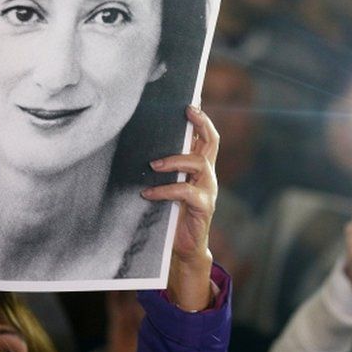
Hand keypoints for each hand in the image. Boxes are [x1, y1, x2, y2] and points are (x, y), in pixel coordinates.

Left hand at [141, 106, 218, 310]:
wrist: (182, 248)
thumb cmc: (171, 213)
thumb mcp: (169, 185)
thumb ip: (164, 168)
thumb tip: (141, 145)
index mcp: (200, 167)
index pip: (206, 136)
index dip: (201, 118)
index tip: (190, 103)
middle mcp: (208, 174)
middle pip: (211, 141)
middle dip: (201, 123)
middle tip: (186, 111)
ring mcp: (208, 190)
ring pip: (198, 163)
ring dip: (174, 160)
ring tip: (153, 165)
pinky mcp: (203, 207)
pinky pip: (185, 192)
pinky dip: (165, 190)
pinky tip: (148, 194)